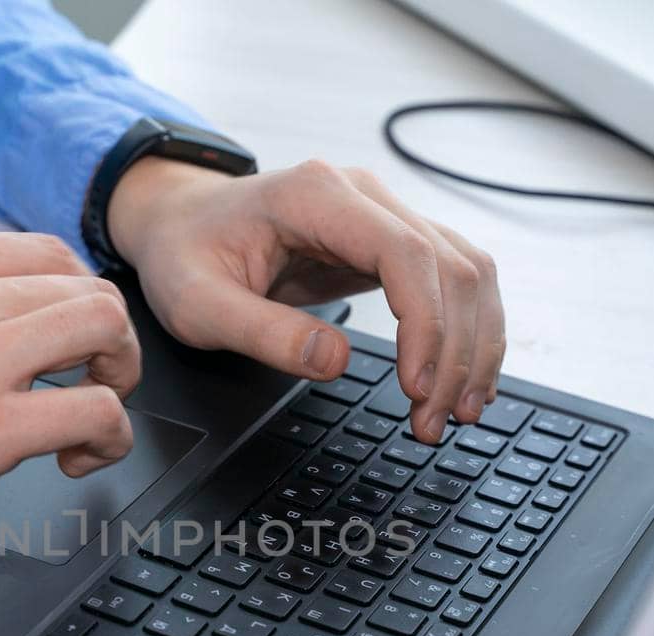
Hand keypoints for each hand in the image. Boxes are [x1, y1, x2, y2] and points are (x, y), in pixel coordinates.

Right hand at [0, 229, 139, 586]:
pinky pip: (96, 412)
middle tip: (89, 385)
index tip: (61, 344)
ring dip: (116, 380)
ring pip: (105, 332)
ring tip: (86, 422)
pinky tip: (74, 461)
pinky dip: (109, 438)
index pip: (40, 253)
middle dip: (104, 341)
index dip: (69, 303)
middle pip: (86, 287)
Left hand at [108, 157, 504, 442]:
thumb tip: (334, 361)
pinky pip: (453, 282)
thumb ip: (263, 333)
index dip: (425, 323)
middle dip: (455, 352)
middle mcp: (363, 196)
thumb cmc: (184, 253)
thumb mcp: (198, 303)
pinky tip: (462, 378)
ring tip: (457, 412)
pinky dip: (467, 333)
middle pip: (451, 266)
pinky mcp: (390, 245)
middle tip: (435, 421)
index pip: (406, 252)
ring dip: (473, 346)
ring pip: (468, 273)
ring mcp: (383, 216)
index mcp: (316, 196)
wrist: (180, 220)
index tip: (415, 387)